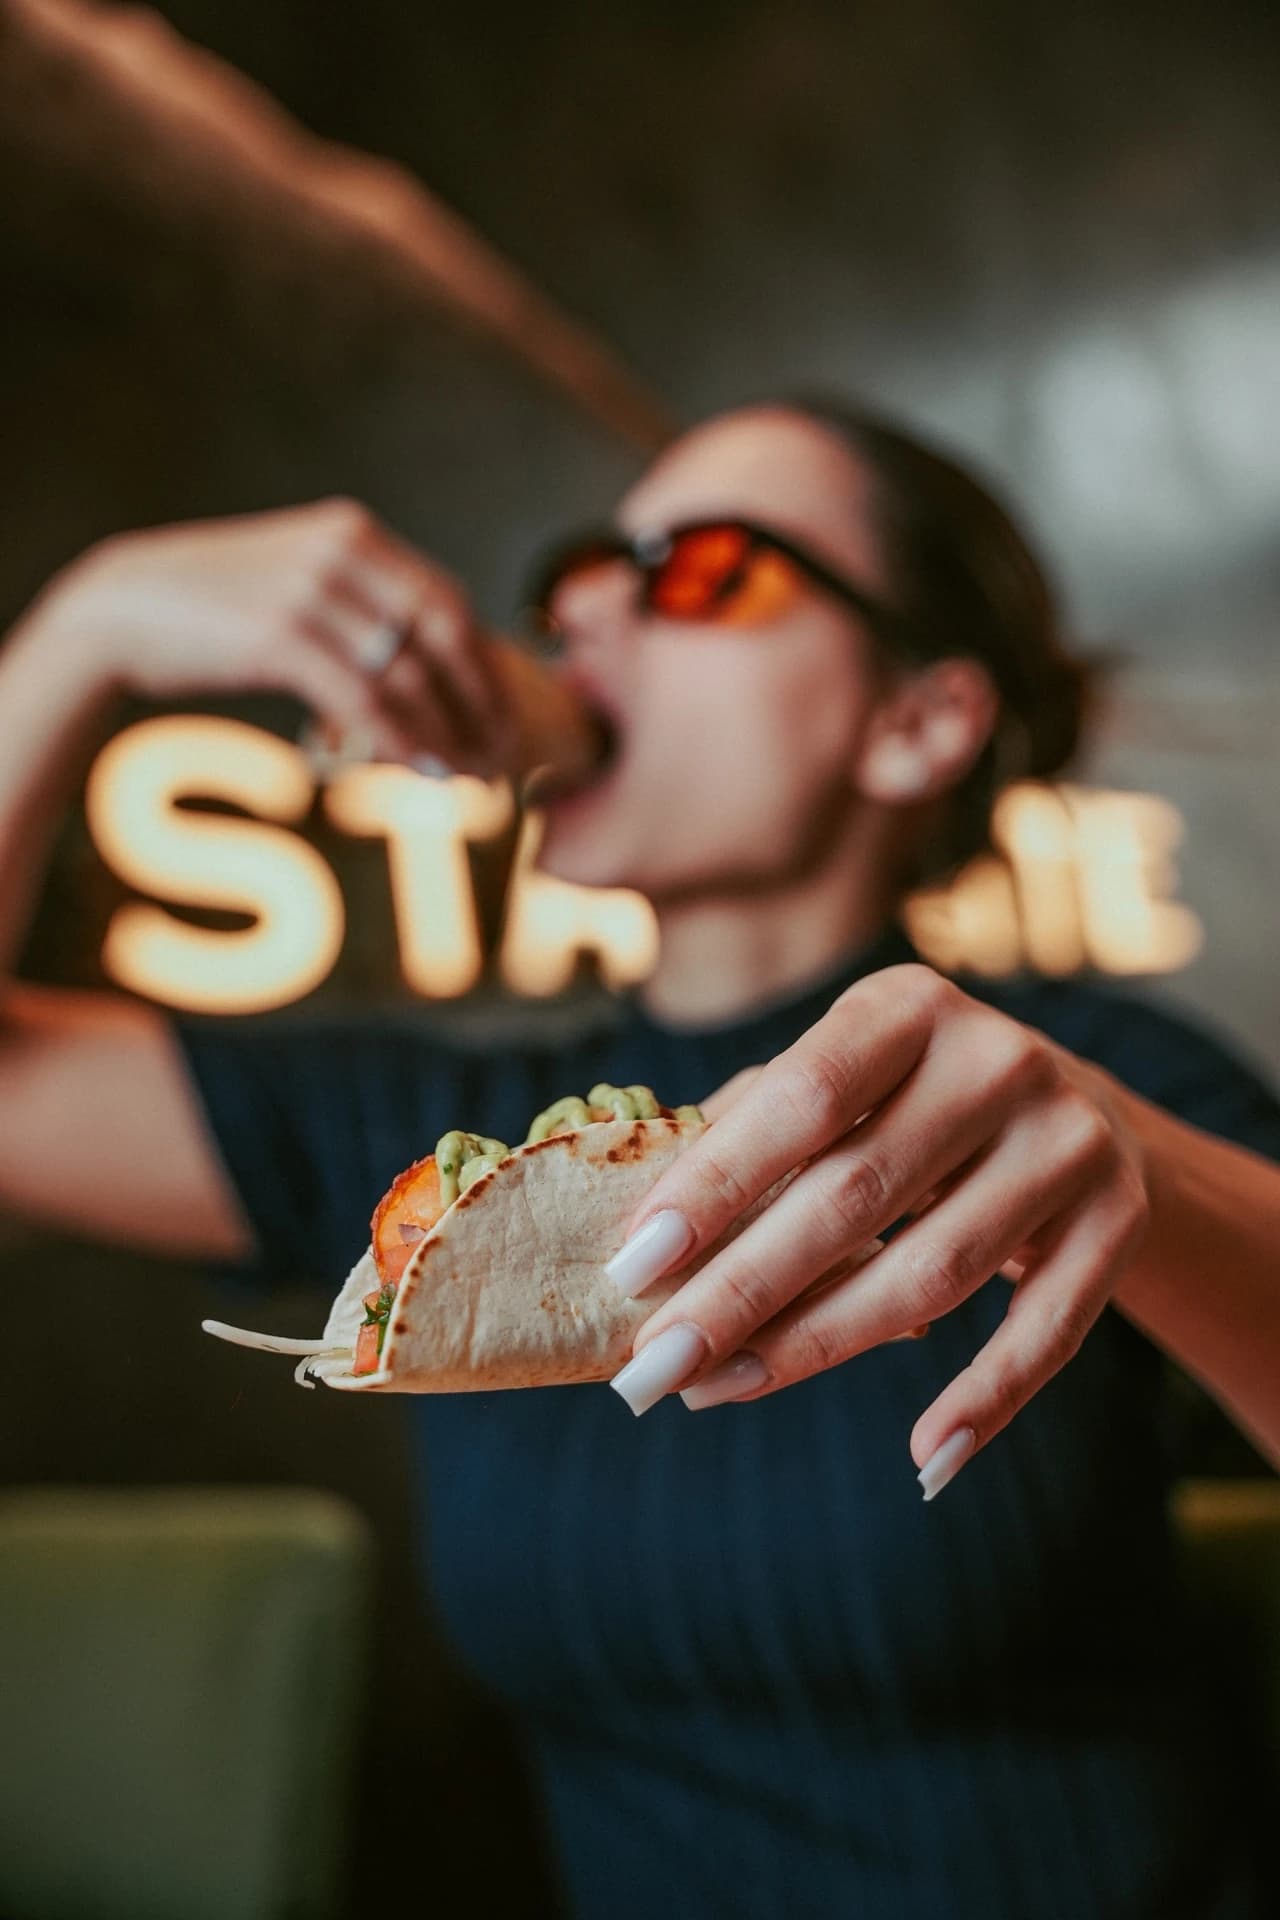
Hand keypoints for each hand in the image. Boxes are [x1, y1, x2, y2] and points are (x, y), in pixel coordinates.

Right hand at [35, 500, 512, 769]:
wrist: (120, 610)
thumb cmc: (211, 610)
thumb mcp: (293, 583)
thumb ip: (355, 604)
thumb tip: (418, 662)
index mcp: (352, 535)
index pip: (446, 600)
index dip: (483, 664)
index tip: (501, 715)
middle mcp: (341, 553)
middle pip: (444, 635)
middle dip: (481, 702)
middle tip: (502, 755)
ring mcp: (312, 592)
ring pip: (410, 675)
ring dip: (447, 735)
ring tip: (467, 779)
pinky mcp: (282, 637)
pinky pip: (366, 702)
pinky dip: (401, 743)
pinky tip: (418, 774)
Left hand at [607, 964, 1150, 1494]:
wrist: (1086, 1112)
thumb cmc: (912, 1103)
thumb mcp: (845, 1079)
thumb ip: (754, 1130)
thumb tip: (643, 1231)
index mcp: (909, 1008)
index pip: (802, 1097)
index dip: (714, 1184)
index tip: (633, 1266)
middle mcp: (998, 1060)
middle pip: (854, 1199)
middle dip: (740, 1292)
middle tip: (653, 1366)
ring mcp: (1068, 1142)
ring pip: (932, 1275)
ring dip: (816, 1346)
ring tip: (720, 1389)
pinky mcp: (1117, 1221)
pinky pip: (1044, 1333)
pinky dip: (983, 1402)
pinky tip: (924, 1460)